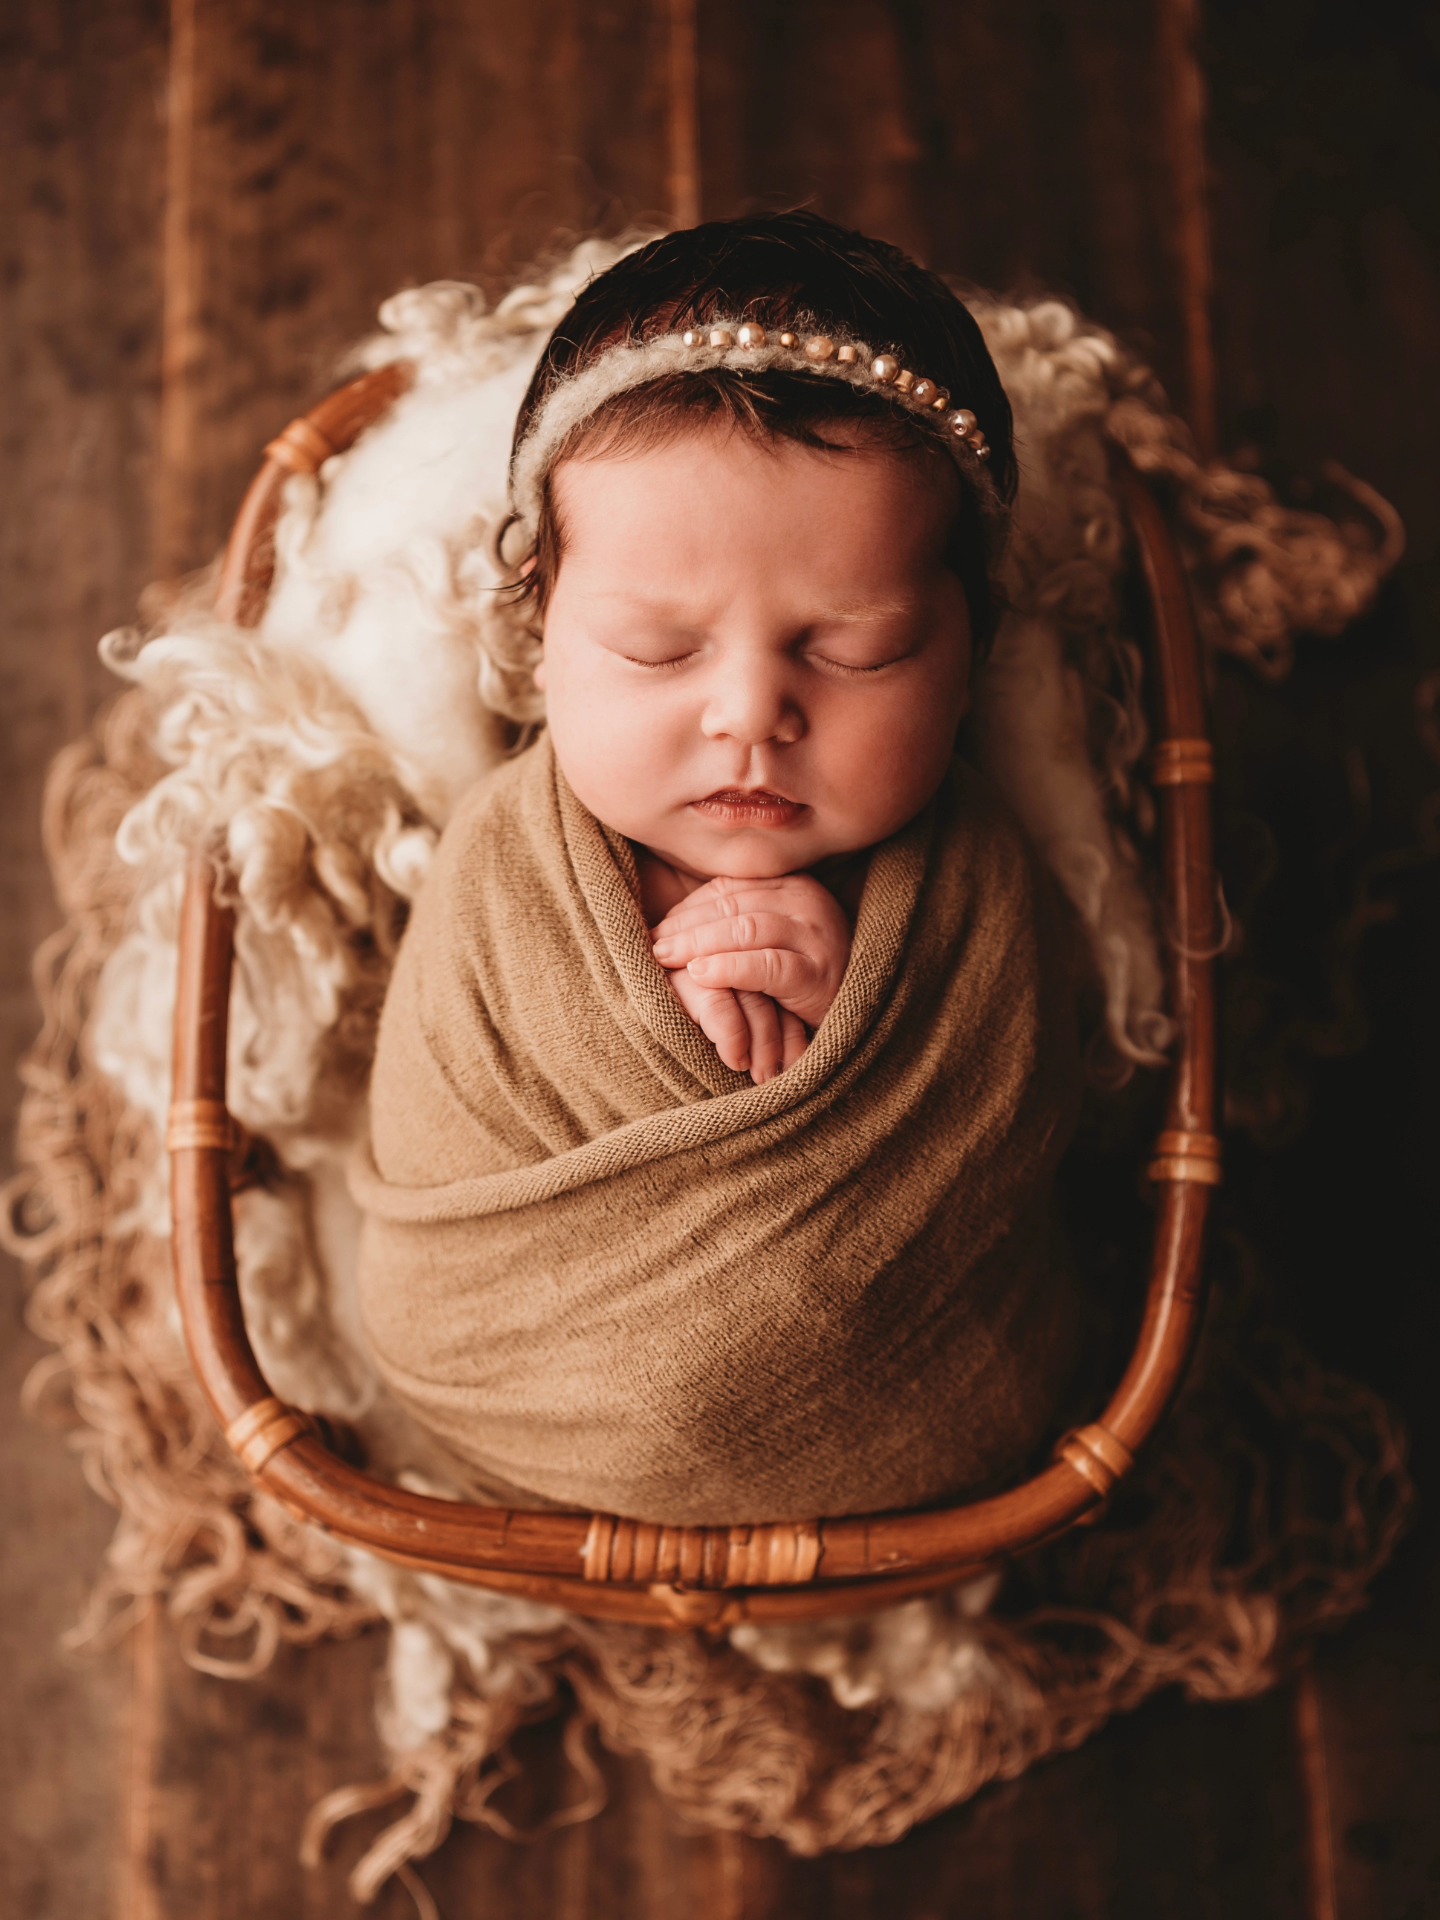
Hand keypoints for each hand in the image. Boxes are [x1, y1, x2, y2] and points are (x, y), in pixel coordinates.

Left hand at [651, 873, 852, 1081]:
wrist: (859, 1015)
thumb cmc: (803, 980)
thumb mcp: (774, 940)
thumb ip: (738, 923)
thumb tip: (673, 923)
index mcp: (794, 887)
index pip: (729, 889)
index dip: (688, 908)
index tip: (658, 927)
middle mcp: (809, 902)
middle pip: (733, 906)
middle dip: (686, 925)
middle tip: (652, 944)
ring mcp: (817, 936)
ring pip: (746, 929)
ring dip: (698, 943)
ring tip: (665, 957)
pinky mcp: (819, 973)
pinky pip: (766, 965)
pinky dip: (728, 968)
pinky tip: (699, 974)